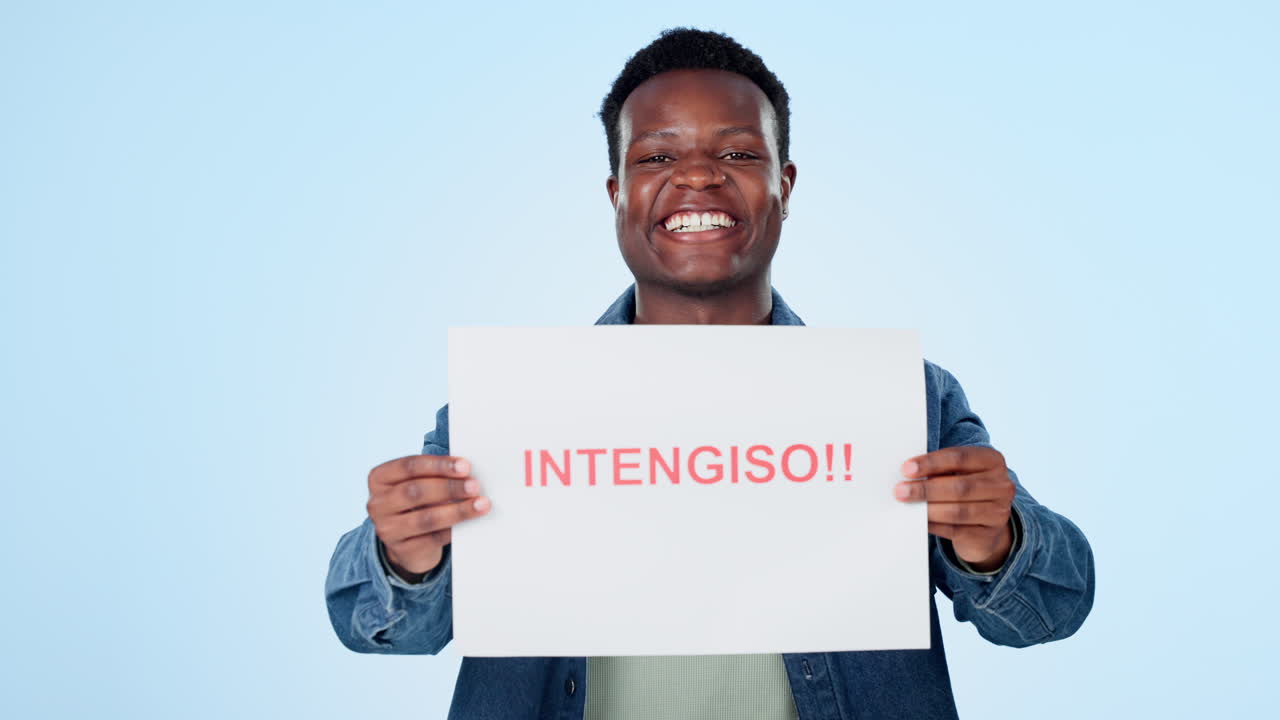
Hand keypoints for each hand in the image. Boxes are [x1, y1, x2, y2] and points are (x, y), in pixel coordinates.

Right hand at [366, 455, 490, 581]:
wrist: (406, 541)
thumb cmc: (417, 503)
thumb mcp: (417, 484)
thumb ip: (435, 475)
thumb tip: (468, 471)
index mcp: (380, 478)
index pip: (409, 466)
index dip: (439, 465)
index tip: (465, 466)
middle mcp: (378, 503)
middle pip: (415, 491)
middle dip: (449, 487)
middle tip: (475, 486)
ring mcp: (387, 529)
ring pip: (426, 518)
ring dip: (457, 510)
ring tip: (480, 505)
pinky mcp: (402, 550)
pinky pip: (432, 539)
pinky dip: (453, 530)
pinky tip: (468, 524)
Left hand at [894, 446, 1013, 571]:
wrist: (986, 525)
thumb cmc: (965, 490)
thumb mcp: (959, 473)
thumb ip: (940, 470)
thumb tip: (908, 473)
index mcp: (993, 461)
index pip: (960, 458)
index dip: (931, 463)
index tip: (907, 469)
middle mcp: (1002, 485)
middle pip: (960, 486)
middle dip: (926, 489)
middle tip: (900, 490)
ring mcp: (999, 512)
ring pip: (959, 511)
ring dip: (929, 508)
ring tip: (906, 505)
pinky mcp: (988, 535)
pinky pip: (956, 530)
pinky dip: (935, 525)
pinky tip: (920, 521)